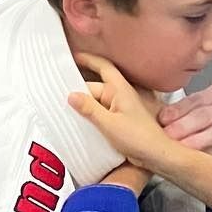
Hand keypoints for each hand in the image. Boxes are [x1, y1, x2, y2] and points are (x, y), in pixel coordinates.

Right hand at [69, 55, 171, 172]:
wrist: (155, 155)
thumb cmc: (138, 137)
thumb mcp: (109, 123)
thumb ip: (89, 108)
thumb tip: (71, 95)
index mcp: (119, 89)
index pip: (102, 67)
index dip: (88, 60)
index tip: (73, 57)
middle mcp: (119, 95)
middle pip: (93, 88)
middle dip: (78, 91)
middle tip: (56, 96)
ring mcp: (118, 108)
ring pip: (95, 102)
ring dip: (82, 106)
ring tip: (62, 109)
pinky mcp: (117, 121)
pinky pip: (99, 114)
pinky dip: (89, 116)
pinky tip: (77, 123)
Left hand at [157, 82, 211, 156]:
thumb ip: (198, 103)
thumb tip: (168, 115)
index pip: (198, 101)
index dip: (179, 111)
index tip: (163, 119)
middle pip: (205, 118)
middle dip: (184, 128)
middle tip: (166, 137)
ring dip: (196, 145)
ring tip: (179, 151)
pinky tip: (198, 163)